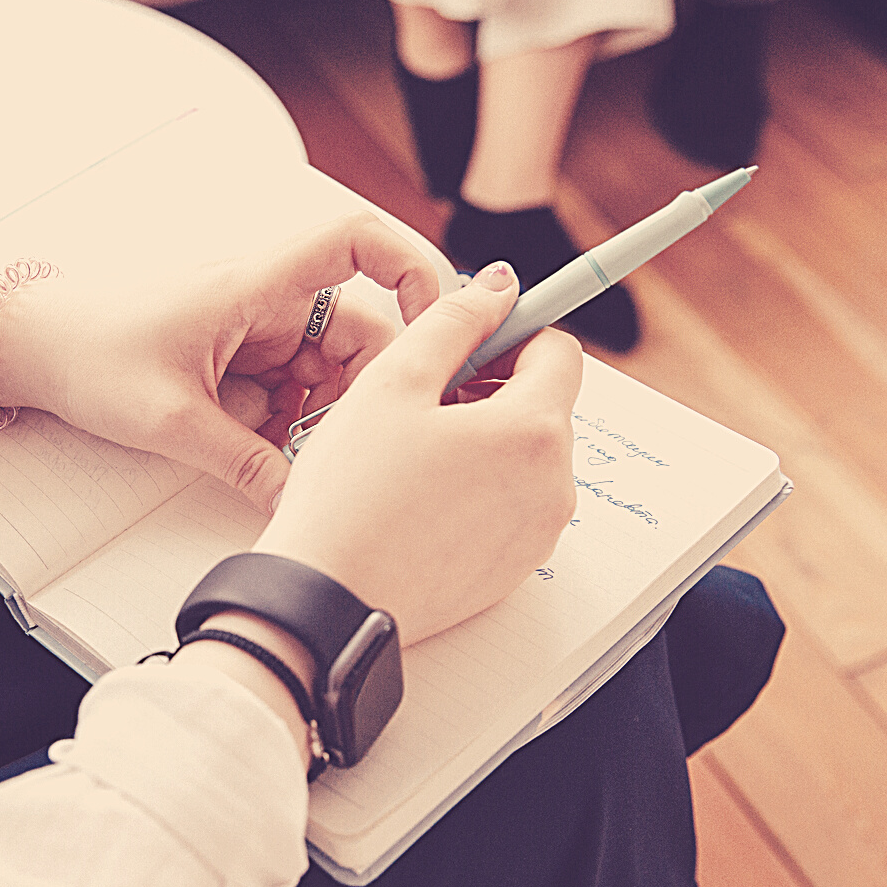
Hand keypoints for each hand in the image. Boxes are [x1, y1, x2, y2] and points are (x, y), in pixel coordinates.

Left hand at [0, 213, 440, 511]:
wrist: (27, 345)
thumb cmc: (88, 354)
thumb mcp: (172, 422)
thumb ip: (247, 464)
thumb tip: (301, 501)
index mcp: (255, 283)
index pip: (357, 241)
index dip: (412, 267)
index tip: (436, 323)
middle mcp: (263, 294)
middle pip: (356, 325)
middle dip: (358, 387)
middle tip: (334, 441)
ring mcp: (250, 323)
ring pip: (324, 363)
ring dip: (318, 409)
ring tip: (281, 449)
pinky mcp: (235, 351)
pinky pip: (288, 381)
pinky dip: (286, 416)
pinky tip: (257, 445)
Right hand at [254, 262, 582, 645]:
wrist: (328, 600)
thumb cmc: (351, 495)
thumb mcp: (393, 382)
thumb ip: (453, 321)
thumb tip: (497, 287)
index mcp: (534, 431)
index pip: (558, 350)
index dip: (509, 332)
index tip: (466, 339)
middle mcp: (553, 486)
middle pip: (543, 406)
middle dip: (491, 388)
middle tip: (421, 398)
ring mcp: (536, 535)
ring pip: (524, 458)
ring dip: (482, 439)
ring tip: (411, 452)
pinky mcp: (511, 571)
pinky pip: (508, 507)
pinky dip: (475, 489)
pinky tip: (417, 497)